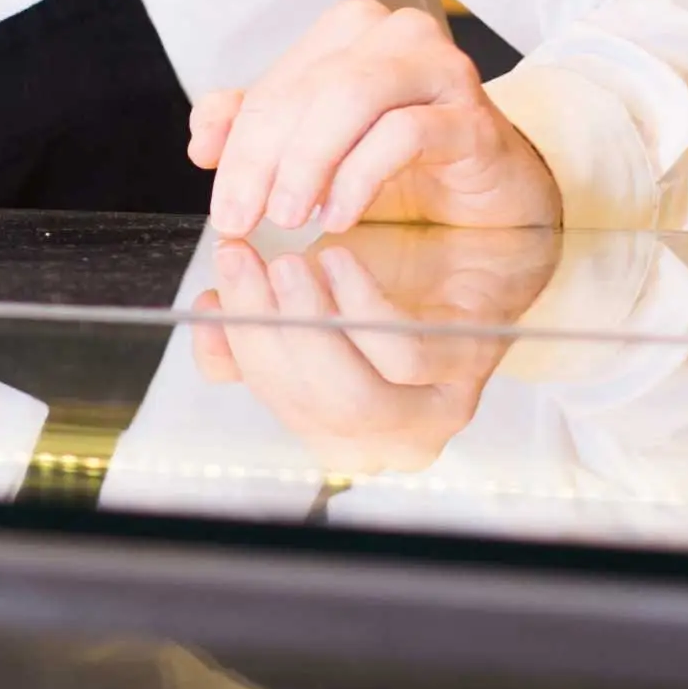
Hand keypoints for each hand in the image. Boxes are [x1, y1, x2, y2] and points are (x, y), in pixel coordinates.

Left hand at [188, 0, 560, 238]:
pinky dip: (361, 176)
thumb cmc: (400, 163)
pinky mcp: (473, 116)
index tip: (224, 209)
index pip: (272, 89)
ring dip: (309, 162)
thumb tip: (203, 140)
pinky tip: (339, 216)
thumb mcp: (315, 147)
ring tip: (289, 217)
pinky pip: (405, 133)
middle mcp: (395, 35)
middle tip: (244, 219)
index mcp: (348, 32)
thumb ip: (255, 132)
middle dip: (264, 161)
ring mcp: (440, 69)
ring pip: (352, 96)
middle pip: (307, 90)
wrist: (485, 191)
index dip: (238, 151)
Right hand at [189, 226, 558, 477]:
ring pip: (354, 399)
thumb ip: (255, 332)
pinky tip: (339, 262)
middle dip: (266, 333)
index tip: (211, 298)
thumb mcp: (311, 312)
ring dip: (309, 326)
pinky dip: (361, 307)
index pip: (275, 404)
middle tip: (243, 262)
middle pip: (310, 407)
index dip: (235, 353)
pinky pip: (404, 356)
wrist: (478, 246)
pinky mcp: (470, 369)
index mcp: (343, 437)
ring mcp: (437, 412)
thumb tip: (209, 326)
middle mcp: (391, 442)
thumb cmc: (391, 285)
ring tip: (287, 264)